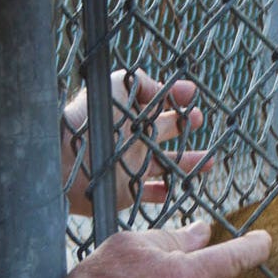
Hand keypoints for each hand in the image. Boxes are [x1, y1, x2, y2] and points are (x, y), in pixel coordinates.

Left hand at [62, 69, 209, 215]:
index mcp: (129, 115)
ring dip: (188, 161)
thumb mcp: (117, 87)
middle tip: (198, 119)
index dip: (175, 95)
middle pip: (164, 131)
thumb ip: (141, 83)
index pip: (156, 102)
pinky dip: (166, 192)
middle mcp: (132, 140)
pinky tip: (182, 187)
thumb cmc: (90, 119)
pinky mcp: (127, 192)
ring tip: (210, 161)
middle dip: (183, 125)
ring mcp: (131, 167)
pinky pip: (151, 195)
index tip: (192, 91)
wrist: (66, 159)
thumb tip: (162, 88)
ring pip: (166, 165)